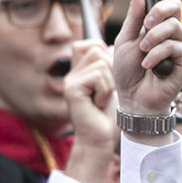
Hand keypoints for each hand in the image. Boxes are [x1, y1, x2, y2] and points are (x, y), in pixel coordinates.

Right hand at [61, 40, 116, 182]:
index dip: (106, 53)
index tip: (111, 75)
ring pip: (101, 64)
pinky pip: (98, 76)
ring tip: (102, 99)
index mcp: (80, 71)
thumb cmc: (108, 114)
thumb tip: (110, 46)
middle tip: (107, 92)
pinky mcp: (72, 88)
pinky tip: (99, 103)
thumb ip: (109, 66)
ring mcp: (70, 80)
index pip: (92, 44)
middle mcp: (72, 73)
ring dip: (110, 83)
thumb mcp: (112, 85)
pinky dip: (105, 90)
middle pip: (98, 50)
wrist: (100, 138)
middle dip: (111, 70)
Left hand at [111, 0, 181, 128]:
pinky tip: (148, 65)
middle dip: (159, 11)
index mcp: (155, 23)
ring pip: (174, 26)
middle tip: (146, 23)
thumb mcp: (125, 40)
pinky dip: (157, 54)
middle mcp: (169, 32)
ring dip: (154, 37)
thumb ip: (133, 17)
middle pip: (175, 7)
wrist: (134, 98)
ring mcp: (177, 45)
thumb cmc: (128, 72)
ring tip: (142, 51)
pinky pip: (174, 47)